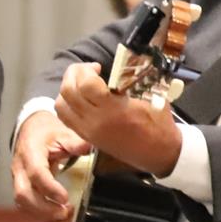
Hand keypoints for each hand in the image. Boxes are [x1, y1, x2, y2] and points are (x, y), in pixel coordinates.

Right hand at [12, 109, 91, 221]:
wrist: (31, 129)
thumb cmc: (47, 131)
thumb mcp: (62, 132)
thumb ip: (75, 142)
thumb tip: (90, 147)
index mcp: (30, 152)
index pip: (36, 174)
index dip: (50, 188)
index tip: (65, 198)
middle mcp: (20, 168)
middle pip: (23, 194)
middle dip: (44, 208)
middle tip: (66, 213)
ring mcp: (17, 178)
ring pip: (22, 202)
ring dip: (42, 214)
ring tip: (63, 216)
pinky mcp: (21, 186)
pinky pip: (24, 204)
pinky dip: (38, 213)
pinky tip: (55, 214)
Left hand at [53, 62, 181, 177]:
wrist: (158, 154)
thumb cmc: (159, 125)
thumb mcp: (152, 99)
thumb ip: (132, 84)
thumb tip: (122, 68)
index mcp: (115, 111)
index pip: (86, 85)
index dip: (87, 70)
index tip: (98, 67)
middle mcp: (96, 121)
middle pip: (68, 92)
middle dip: (74, 74)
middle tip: (87, 70)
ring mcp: (88, 131)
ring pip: (61, 104)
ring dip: (67, 88)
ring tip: (81, 83)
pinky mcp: (86, 136)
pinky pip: (65, 117)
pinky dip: (66, 103)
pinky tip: (79, 98)